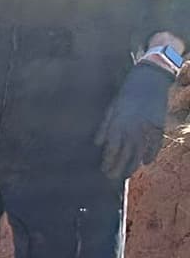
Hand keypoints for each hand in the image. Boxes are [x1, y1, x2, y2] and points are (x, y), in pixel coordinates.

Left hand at [96, 61, 172, 178]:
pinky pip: (155, 144)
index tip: (104, 171)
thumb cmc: (126, 93)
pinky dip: (151, 154)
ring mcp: (147, 128)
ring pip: (140, 152)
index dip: (108, 162)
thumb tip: (97, 143)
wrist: (149, 79)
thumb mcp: (112, 108)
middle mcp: (132, 129)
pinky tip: (146, 162)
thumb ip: (105, 126)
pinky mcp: (159, 125)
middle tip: (113, 178)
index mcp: (118, 124)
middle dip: (118, 168)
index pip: (112, 149)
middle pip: (125, 154)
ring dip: (133, 164)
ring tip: (127, 174)